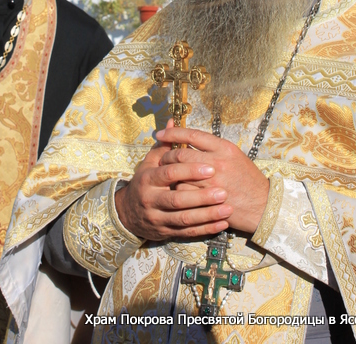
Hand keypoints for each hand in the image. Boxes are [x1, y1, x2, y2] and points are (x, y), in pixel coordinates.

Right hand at [114, 134, 232, 240]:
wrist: (128, 213)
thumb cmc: (145, 182)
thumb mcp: (149, 163)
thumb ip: (164, 146)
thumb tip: (173, 122)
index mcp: (148, 179)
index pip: (169, 173)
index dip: (190, 171)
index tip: (211, 168)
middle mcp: (151, 200)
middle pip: (177, 199)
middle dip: (201, 197)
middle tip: (223, 191)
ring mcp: (158, 219)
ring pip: (184, 219)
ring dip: (208, 215)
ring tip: (228, 208)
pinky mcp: (166, 233)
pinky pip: (188, 233)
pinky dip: (206, 229)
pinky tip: (222, 223)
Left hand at [156, 126, 268, 233]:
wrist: (263, 205)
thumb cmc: (247, 179)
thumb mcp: (234, 156)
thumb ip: (212, 147)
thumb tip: (188, 140)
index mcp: (224, 148)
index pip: (192, 135)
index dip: (173, 133)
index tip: (161, 133)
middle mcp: (218, 162)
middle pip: (181, 154)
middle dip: (167, 155)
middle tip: (162, 157)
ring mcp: (212, 183)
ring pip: (179, 174)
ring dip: (171, 174)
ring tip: (168, 174)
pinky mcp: (208, 201)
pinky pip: (184, 192)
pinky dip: (178, 189)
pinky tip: (179, 189)